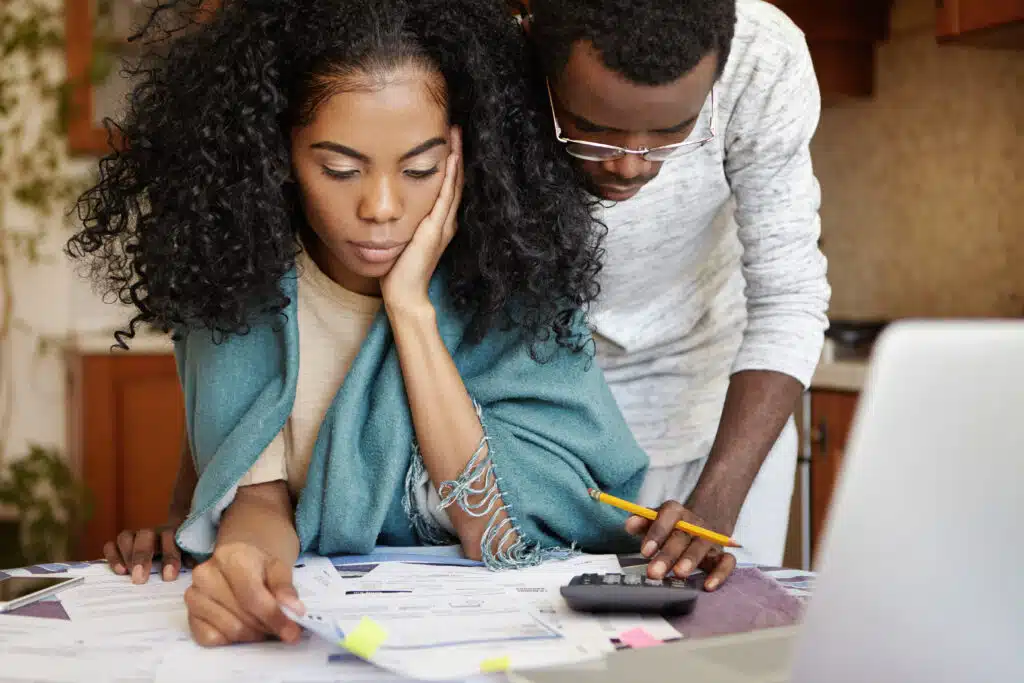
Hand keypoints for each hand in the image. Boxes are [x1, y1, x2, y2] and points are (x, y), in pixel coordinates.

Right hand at [104, 520, 186, 583]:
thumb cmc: (183, 555)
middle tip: (140, 578)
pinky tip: (119, 571)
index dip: (170, 556)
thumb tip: (194, 566)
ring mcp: (136, 537)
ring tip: (128, 574)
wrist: (172, 545)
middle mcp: (154, 533)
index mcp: (173, 533)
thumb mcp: (191, 556)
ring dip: (127, 555)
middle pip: (145, 535)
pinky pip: (111, 545)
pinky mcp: (121, 545)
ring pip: (126, 537)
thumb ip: (192, 558)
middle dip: (142, 556)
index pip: (171, 537)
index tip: (168, 576)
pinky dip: (113, 556)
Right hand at [184, 542, 303, 646]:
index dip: (274, 617)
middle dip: (266, 628)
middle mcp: (205, 575)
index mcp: (230, 558)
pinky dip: (231, 640)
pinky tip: (242, 627)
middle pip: (242, 616)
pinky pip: (210, 639)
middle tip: (280, 629)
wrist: (237, 560)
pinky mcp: (189, 615)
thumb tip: (295, 610)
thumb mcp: (278, 568)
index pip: (253, 596)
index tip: (292, 632)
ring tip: (263, 626)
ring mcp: (193, 596)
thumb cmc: (258, 566)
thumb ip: (286, 588)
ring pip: (229, 630)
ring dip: (252, 635)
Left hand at [380, 126, 462, 311]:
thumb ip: (405, 222)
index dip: (451, 163)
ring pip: (454, 185)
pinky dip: (450, 178)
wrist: (404, 293)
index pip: (448, 187)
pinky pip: (445, 198)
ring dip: (456, 159)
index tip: (449, 140)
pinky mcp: (434, 230)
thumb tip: (392, 205)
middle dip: (457, 154)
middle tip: (457, 128)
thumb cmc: (399, 270)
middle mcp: (446, 222)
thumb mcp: (403, 238)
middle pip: (456, 181)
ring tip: (457, 135)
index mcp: (440, 223)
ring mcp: (443, 225)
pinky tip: (451, 159)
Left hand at [626, 501, 736, 590]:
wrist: (703, 520)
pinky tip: (708, 586)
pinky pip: (727, 562)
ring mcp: (710, 538)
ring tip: (678, 575)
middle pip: (682, 535)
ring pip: (702, 546)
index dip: (656, 532)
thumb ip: (642, 521)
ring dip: (690, 560)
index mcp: (676, 511)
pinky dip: (720, 573)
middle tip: (654, 572)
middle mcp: (694, 523)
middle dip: (668, 554)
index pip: (668, 515)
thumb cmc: (671, 525)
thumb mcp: (654, 519)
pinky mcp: (722, 553)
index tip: (645, 551)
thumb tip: (630, 524)